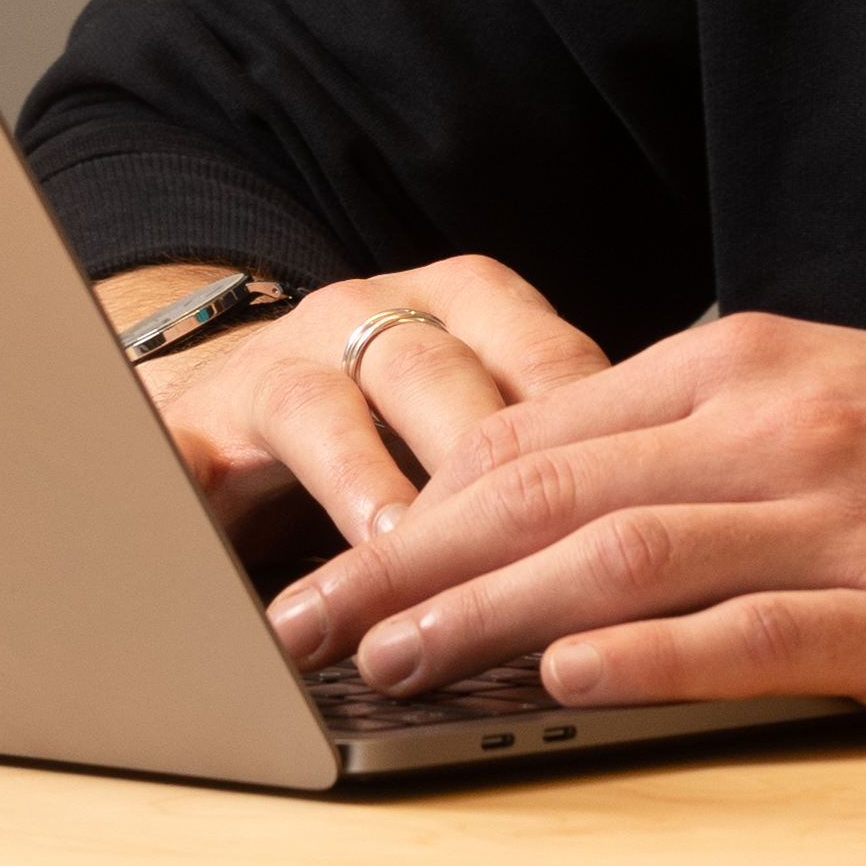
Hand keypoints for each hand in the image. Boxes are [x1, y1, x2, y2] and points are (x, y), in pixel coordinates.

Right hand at [122, 253, 610, 561]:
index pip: (546, 359)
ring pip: (325, 408)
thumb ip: (567, 454)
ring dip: (363, 486)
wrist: (232, 409)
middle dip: (480, 468)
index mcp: (471, 305)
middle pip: (440, 377)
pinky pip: (186, 455)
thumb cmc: (395, 426)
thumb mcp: (488, 420)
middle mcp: (374, 314)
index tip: (632, 515)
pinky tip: (248, 560)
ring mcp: (280, 361)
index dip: (589, 441)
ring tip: (400, 557)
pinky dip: (201, 499)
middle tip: (524, 550)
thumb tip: (679, 527)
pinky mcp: (193, 421)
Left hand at [254, 314, 865, 726]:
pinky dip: (641, 656)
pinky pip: (748, 632)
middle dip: (407, 557)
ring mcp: (844, 518)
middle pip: (552, 487)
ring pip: (622, 558)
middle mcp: (786, 425)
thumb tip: (562, 483)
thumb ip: (712, 433)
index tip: (333, 545)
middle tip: (301, 618)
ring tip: (385, 661)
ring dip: (483, 611)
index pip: (548, 424)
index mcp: (761, 362)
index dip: (421, 491)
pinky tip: (559, 683)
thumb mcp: (848, 398)